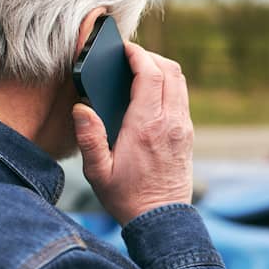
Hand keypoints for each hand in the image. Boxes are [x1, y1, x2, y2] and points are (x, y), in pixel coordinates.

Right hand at [73, 42, 193, 224]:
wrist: (160, 219)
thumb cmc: (127, 197)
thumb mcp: (97, 172)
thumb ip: (89, 138)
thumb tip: (82, 108)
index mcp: (146, 126)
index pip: (150, 74)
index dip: (138, 54)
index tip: (124, 49)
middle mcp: (169, 122)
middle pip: (170, 70)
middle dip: (150, 56)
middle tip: (130, 57)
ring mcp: (182, 127)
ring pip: (179, 81)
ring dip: (161, 68)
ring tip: (139, 70)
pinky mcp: (186, 134)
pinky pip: (181, 97)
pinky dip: (168, 85)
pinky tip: (150, 93)